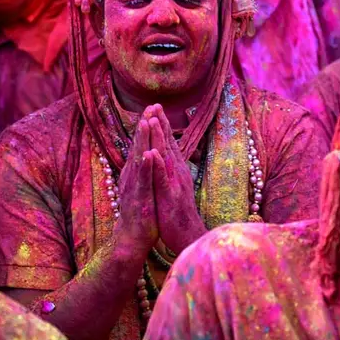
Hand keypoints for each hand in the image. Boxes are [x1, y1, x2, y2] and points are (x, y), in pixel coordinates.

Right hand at [113, 118, 160, 257]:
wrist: (131, 238)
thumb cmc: (140, 213)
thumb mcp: (141, 187)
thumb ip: (141, 170)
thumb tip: (143, 153)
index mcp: (135, 172)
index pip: (140, 145)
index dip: (145, 127)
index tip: (152, 109)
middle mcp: (132, 175)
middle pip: (138, 146)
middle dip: (144, 126)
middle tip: (149, 107)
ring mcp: (134, 186)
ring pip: (139, 159)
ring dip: (142, 140)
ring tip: (146, 122)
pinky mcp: (139, 198)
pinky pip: (143, 180)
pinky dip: (145, 166)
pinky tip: (149, 154)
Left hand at [145, 105, 205, 255]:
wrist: (187, 234)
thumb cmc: (177, 211)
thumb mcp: (173, 185)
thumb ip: (170, 170)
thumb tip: (165, 155)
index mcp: (176, 170)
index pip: (168, 143)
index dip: (162, 125)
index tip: (154, 108)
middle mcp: (177, 172)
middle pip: (168, 144)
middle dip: (161, 124)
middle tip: (154, 105)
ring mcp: (174, 183)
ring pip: (166, 157)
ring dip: (160, 138)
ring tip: (152, 120)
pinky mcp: (170, 195)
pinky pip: (163, 178)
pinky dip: (159, 165)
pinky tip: (154, 153)